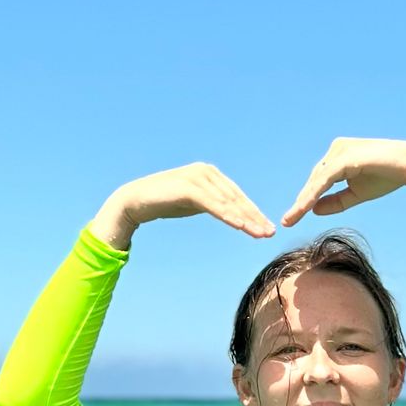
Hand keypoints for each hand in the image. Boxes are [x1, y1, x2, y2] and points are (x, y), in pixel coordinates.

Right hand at [90, 163, 275, 250]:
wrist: (135, 201)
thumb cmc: (164, 202)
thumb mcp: (193, 202)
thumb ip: (211, 203)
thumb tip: (229, 212)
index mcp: (210, 174)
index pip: (236, 195)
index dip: (253, 212)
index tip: (266, 228)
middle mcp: (207, 172)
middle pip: (236, 198)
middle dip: (254, 217)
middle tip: (270, 233)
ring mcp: (198, 177)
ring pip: (228, 202)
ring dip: (245, 219)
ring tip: (259, 234)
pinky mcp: (189, 187)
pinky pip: (214, 204)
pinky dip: (228, 215)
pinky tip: (240, 226)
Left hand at [281, 138, 405, 227]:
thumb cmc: (387, 177)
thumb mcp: (356, 194)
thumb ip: (335, 201)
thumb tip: (313, 210)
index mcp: (339, 156)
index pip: (318, 180)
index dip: (306, 198)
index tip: (292, 217)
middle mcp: (337, 150)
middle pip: (314, 180)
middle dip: (301, 201)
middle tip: (288, 221)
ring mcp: (340, 151)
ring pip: (316, 180)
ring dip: (303, 200)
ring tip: (292, 218)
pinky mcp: (345, 157)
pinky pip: (325, 179)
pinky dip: (314, 193)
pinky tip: (305, 207)